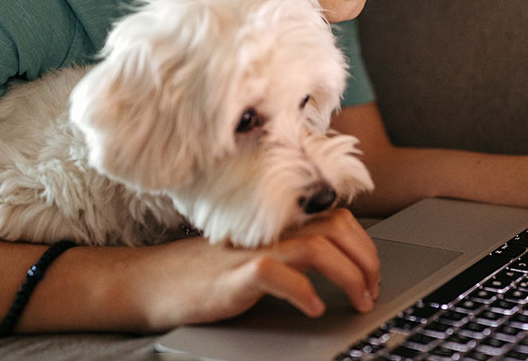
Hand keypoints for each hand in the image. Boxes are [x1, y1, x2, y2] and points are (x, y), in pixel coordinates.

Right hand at [120, 208, 379, 331]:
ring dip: (348, 276)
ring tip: (356, 301)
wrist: (154, 283)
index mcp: (279, 226)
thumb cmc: (206, 273)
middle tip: (372, 291)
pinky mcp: (235, 275)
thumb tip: (342, 268)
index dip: (364, 245)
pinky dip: (303, 292)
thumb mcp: (259, 257)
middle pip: (337, 229)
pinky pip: (278, 275)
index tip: (373, 274)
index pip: (338, 219)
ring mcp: (254, 251)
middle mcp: (271, 232)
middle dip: (366, 260)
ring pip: (318, 249)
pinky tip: (314, 308)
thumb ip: (293, 254)